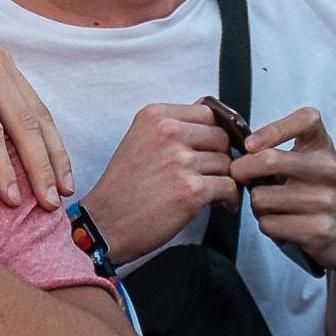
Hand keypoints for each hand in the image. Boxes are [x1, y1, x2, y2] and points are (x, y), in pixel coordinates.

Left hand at [0, 0, 70, 207]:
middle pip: (25, 122)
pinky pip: (33, 101)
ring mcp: (2, 60)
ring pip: (38, 112)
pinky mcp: (4, 63)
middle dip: (41, 167)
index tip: (12, 201)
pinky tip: (55, 158)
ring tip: (66, 189)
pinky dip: (48, 132)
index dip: (3, 168)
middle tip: (50, 206)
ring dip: (54, 152)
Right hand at [78, 103, 238, 263]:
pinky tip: (218, 204)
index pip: (208, 112)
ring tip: (209, 191)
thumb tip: (213, 118)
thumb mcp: (139, 141)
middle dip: (220, 156)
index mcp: (155, 117)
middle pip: (222, 137)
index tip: (211, 148)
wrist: (105, 223)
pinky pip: (230, 187)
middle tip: (210, 173)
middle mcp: (168, 133)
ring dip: (222, 179)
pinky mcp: (192, 190)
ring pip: (228, 163)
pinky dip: (229, 198)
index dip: (213, 132)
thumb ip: (172, 126)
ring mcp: (181, 161)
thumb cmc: (123, 187)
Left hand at [233, 107, 335, 273]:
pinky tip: (284, 226)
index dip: (273, 129)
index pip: (305, 120)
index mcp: (324, 148)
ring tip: (273, 208)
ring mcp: (325, 201)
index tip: (251, 144)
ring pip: (260, 198)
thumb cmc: (325, 196)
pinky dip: (267, 226)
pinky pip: (268, 224)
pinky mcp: (319, 230)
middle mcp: (328, 169)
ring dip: (257, 206)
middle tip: (241, 178)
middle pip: (267, 160)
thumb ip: (282, 155)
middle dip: (241, 171)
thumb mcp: (315, 165)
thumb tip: (235, 157)